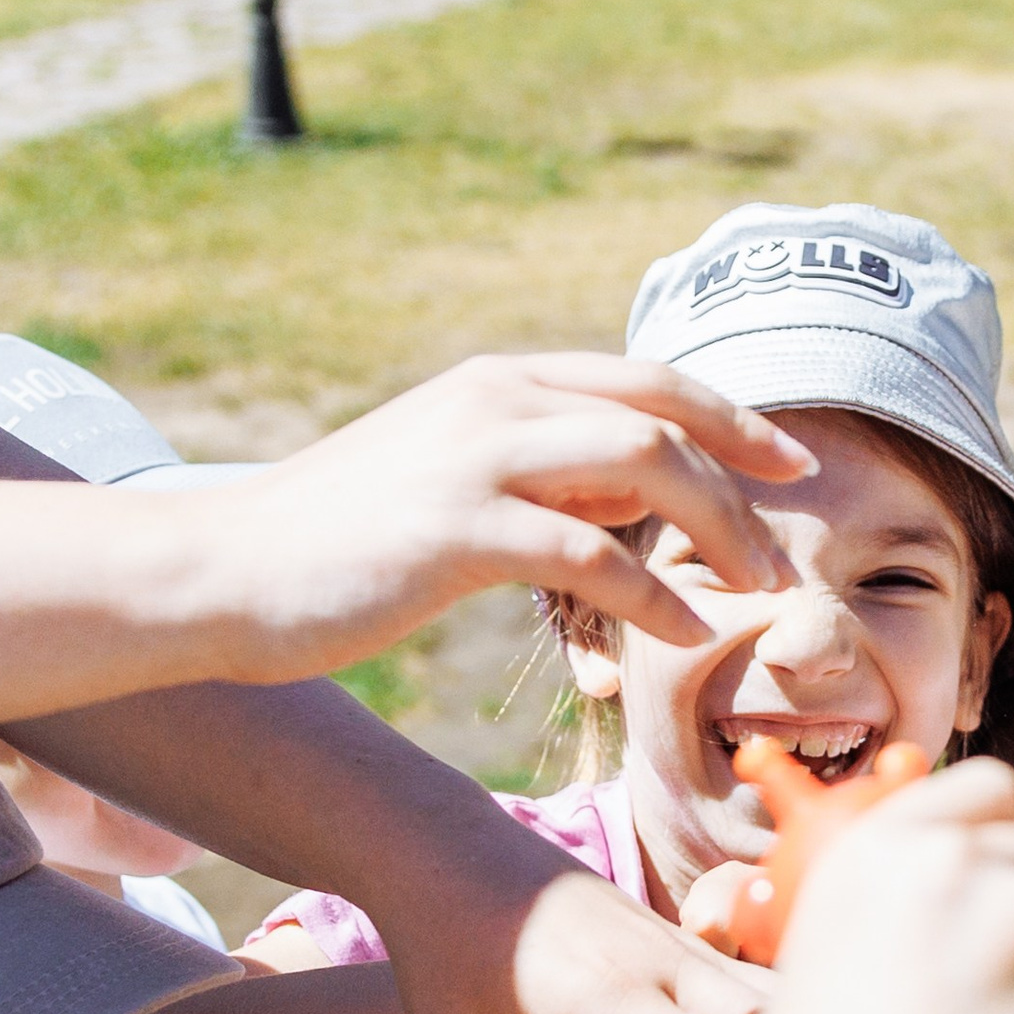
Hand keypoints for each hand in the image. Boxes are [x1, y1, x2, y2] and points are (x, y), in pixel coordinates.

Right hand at [221, 353, 816, 682]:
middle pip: (661, 415)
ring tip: (755, 590)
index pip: (646, 377)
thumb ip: (539, 465)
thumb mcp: (453, 478)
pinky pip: (590, 552)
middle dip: (742, 476)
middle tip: (786, 545)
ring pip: (642, 465)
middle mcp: (494, 401)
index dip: (732, 417)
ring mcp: (475, 459)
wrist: (221, 573)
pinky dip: (654, 596)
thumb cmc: (341, 542)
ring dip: (716, 531)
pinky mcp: (456, 529)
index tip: (791, 462)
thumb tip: (632, 477)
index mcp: (499, 383)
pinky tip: (686, 635)